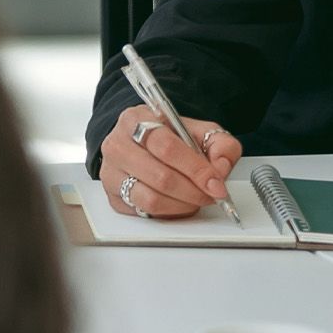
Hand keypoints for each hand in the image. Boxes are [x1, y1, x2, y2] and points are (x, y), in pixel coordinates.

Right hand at [98, 106, 241, 220]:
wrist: (145, 144)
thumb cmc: (170, 137)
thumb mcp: (200, 131)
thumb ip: (220, 144)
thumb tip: (220, 167)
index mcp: (136, 119)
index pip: (165, 146)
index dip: (195, 168)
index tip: (216, 183)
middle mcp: (117, 145)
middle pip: (160, 176)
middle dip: (194, 191)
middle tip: (211, 194)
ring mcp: (111, 172)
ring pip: (151, 199)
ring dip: (183, 205)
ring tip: (196, 198)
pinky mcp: (112, 196)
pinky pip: (145, 212)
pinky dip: (169, 212)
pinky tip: (179, 203)